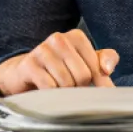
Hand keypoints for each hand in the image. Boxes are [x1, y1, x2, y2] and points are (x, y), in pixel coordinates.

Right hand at [0, 29, 118, 95]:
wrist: (25, 74)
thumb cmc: (61, 69)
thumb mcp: (86, 62)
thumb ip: (105, 60)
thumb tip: (107, 69)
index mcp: (76, 36)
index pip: (97, 67)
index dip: (97, 82)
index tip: (90, 85)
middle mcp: (59, 39)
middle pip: (82, 76)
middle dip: (78, 87)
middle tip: (69, 85)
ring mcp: (42, 50)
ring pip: (66, 83)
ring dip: (63, 92)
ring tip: (56, 86)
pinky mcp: (28, 64)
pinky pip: (49, 87)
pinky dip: (50, 94)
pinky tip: (45, 90)